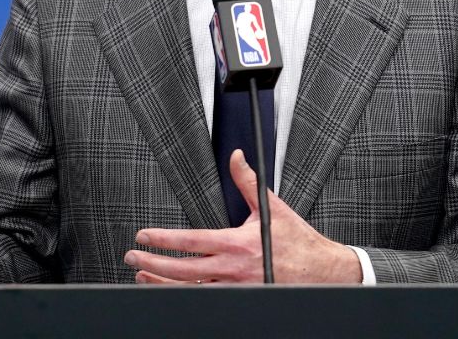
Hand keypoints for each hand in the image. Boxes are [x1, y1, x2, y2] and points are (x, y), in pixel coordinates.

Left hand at [124, 149, 360, 283]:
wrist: (324, 273)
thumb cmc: (299, 243)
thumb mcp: (272, 207)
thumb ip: (248, 182)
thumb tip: (237, 158)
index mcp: (238, 244)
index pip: (190, 241)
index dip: (162, 239)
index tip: (144, 235)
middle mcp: (233, 269)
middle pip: (183, 269)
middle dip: (153, 263)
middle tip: (133, 256)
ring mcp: (236, 289)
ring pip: (190, 289)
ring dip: (163, 283)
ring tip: (143, 275)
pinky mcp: (242, 300)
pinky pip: (206, 300)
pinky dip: (184, 295)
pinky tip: (171, 290)